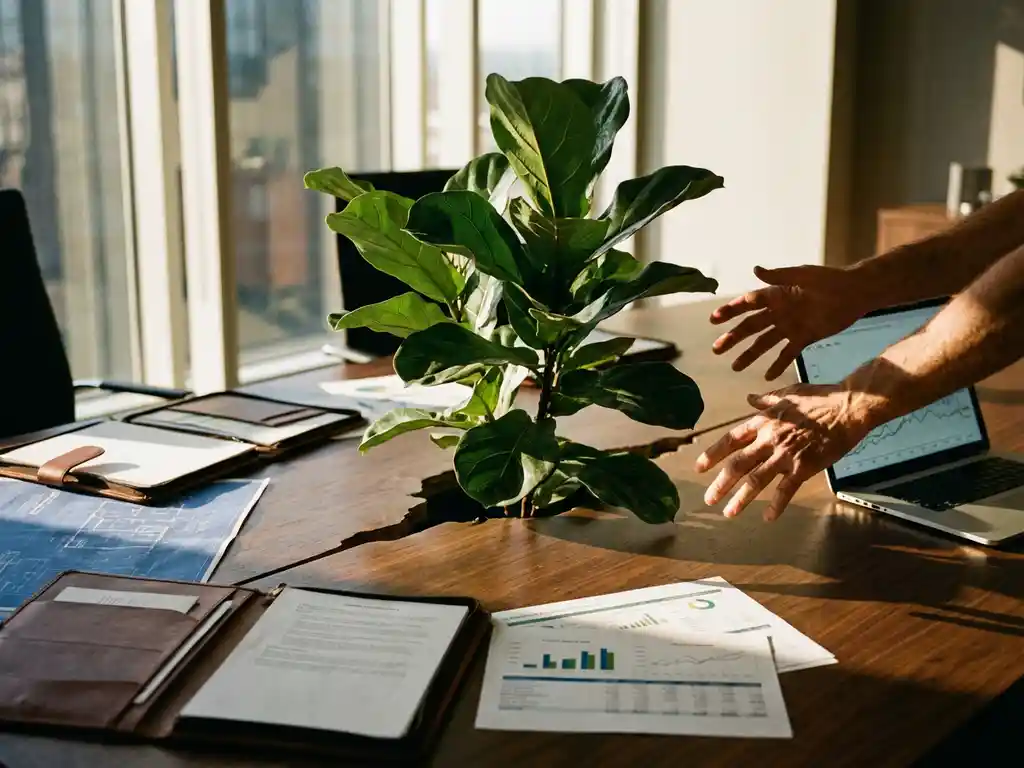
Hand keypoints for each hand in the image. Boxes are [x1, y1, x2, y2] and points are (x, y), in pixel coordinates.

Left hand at [694, 384, 876, 520]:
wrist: (848, 407)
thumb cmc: (819, 398)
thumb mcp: (787, 394)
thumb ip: (765, 399)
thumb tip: (749, 397)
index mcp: (763, 422)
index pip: (730, 440)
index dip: (712, 455)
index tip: (699, 468)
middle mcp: (769, 439)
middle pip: (738, 464)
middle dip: (720, 483)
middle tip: (708, 499)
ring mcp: (785, 454)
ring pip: (757, 480)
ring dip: (741, 498)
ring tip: (729, 513)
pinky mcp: (804, 467)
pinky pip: (787, 490)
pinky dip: (777, 505)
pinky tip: (768, 518)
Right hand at [710, 265, 867, 378]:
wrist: (855, 293)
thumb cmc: (830, 280)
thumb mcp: (803, 276)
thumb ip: (779, 276)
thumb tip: (755, 270)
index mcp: (776, 295)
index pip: (747, 304)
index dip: (730, 311)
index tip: (714, 319)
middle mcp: (779, 312)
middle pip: (751, 327)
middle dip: (733, 338)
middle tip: (716, 349)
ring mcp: (790, 326)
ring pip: (764, 343)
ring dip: (749, 354)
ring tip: (735, 367)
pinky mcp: (804, 338)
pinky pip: (787, 353)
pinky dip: (777, 364)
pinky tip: (767, 376)